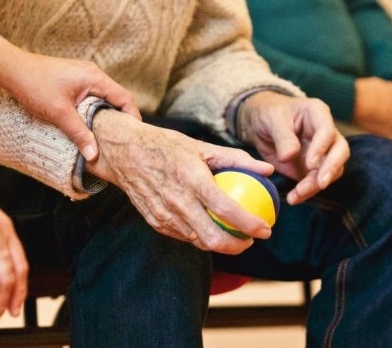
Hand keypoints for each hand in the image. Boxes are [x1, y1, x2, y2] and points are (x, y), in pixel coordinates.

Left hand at [5, 52, 141, 161]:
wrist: (11, 69)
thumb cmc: (34, 85)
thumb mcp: (59, 113)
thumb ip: (79, 134)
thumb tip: (94, 155)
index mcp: (95, 78)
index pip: (124, 98)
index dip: (132, 118)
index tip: (134, 137)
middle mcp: (92, 74)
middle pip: (116, 98)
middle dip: (120, 119)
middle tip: (122, 141)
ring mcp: (83, 76)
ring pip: (103, 98)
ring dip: (105, 116)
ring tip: (107, 137)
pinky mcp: (73, 80)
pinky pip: (91, 97)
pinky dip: (94, 111)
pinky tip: (88, 125)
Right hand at [85, 110, 273, 254]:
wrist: (124, 153)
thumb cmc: (166, 146)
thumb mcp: (201, 146)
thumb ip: (237, 159)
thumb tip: (268, 169)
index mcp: (191, 179)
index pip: (226, 209)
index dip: (250, 224)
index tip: (266, 229)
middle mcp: (177, 201)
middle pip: (213, 238)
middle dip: (238, 246)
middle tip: (251, 240)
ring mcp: (164, 215)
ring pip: (198, 242)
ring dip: (220, 244)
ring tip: (235, 236)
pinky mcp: (155, 222)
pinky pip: (184, 236)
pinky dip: (200, 236)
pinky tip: (211, 229)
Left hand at [237, 91, 349, 204]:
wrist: (260, 124)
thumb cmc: (269, 113)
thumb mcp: (272, 119)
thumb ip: (283, 137)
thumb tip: (290, 156)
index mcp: (317, 114)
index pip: (327, 131)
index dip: (321, 148)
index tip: (310, 163)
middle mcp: (326, 133)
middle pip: (340, 151)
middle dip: (331, 168)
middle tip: (320, 183)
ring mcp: (322, 152)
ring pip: (331, 170)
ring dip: (316, 185)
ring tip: (298, 194)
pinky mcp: (313, 168)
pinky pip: (316, 182)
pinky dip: (307, 192)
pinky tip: (294, 198)